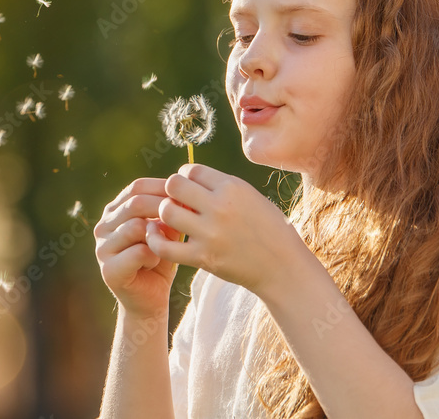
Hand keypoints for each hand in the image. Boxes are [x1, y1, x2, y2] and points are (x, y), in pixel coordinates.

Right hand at [95, 178, 180, 317]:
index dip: (162, 187)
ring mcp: (102, 248)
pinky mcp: (108, 270)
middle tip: (186, 216)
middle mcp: (103, 227)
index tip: (187, 193)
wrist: (150, 300)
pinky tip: (156, 263)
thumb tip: (185, 192)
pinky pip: (138, 252)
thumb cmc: (159, 261)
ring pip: (135, 227)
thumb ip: (170, 212)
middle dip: (164, 208)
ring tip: (166, 247)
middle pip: (135, 203)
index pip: (136, 188)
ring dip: (158, 236)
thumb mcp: (166, 231)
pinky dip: (154, 256)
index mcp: (114, 212)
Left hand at [146, 164, 309, 299]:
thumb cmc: (269, 229)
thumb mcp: (251, 197)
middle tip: (178, 202)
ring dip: (165, 213)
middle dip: (172, 191)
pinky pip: (165, 246)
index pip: (192, 170)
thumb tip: (189, 176)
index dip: (186, 176)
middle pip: (174, 185)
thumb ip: (221, 186)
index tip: (189, 188)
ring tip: (173, 219)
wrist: (283, 267)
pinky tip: (156, 235)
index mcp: (233, 188)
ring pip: (166, 211)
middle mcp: (220, 207)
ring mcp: (210, 233)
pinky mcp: (203, 258)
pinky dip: (155, 240)